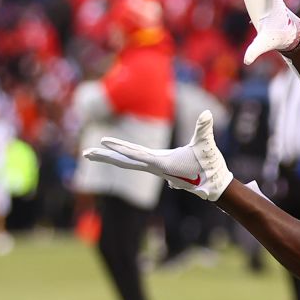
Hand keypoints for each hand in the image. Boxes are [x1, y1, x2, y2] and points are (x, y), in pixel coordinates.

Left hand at [83, 110, 232, 200]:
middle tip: (85, 154)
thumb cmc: (209, 166)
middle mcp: (155, 167)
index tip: (101, 143)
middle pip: (125, 161)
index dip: (119, 147)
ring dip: (112, 157)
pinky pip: (139, 162)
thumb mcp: (206, 145)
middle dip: (105, 157)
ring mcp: (157, 168)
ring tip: (95, 152)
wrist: (214, 186)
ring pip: (129, 162)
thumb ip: (204, 128)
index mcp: (161, 163)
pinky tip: (122, 157)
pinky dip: (126, 159)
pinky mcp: (161, 167)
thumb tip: (206, 113)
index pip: (135, 154)